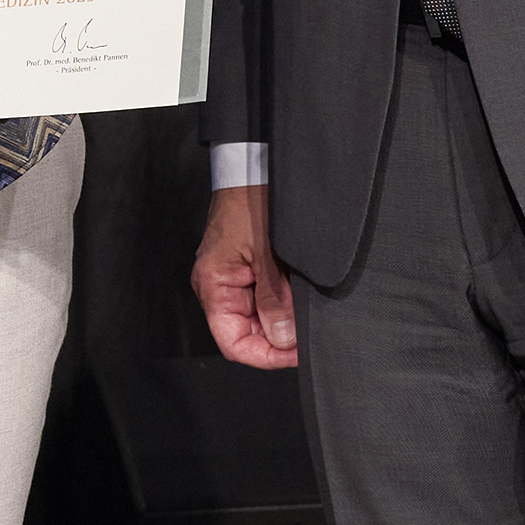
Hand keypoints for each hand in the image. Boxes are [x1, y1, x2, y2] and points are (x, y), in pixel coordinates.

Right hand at [192, 183, 296, 368]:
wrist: (253, 168)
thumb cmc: (250, 203)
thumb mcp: (268, 254)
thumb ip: (274, 299)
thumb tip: (283, 339)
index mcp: (214, 286)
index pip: (233, 343)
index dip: (266, 356)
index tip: (297, 353)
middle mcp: (220, 286)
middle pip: (247, 333)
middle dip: (279, 338)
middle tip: (310, 333)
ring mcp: (234, 278)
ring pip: (260, 318)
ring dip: (284, 319)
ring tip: (307, 310)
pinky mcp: (248, 268)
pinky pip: (265, 299)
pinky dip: (284, 303)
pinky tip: (301, 296)